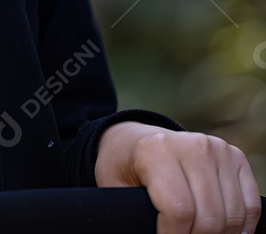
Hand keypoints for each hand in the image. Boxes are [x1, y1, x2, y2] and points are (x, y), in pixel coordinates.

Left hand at [94, 120, 261, 233]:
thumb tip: (146, 231)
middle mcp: (191, 145)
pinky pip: (250, 204)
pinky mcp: (233, 156)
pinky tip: (223, 232)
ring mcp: (216, 149)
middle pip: (209, 218)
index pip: (179, 211)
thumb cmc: (123, 168)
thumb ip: (131, 214)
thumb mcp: (114, 189)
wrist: (134, 140)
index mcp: (156, 150)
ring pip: (233, 216)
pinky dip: (242, 227)